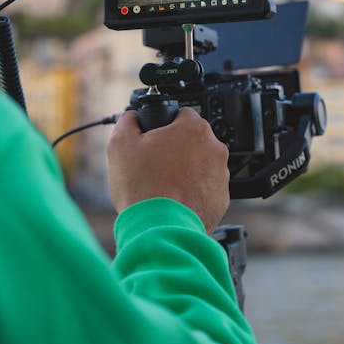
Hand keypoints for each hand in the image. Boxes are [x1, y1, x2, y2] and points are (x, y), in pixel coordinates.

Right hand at [107, 107, 229, 233]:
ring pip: (200, 164)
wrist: (160, 230)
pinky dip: (192, 191)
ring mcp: (221, 175)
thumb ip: (128, 121)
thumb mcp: (121, 144)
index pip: (181, 114)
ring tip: (163, 185)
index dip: (164, 125)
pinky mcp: (222, 199)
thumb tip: (133, 117)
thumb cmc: (144, 187)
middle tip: (155, 164)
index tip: (154, 138)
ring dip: (185, 170)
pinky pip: (205, 188)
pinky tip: (174, 199)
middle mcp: (215, 149)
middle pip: (192, 141)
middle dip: (175, 149)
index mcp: (194, 129)